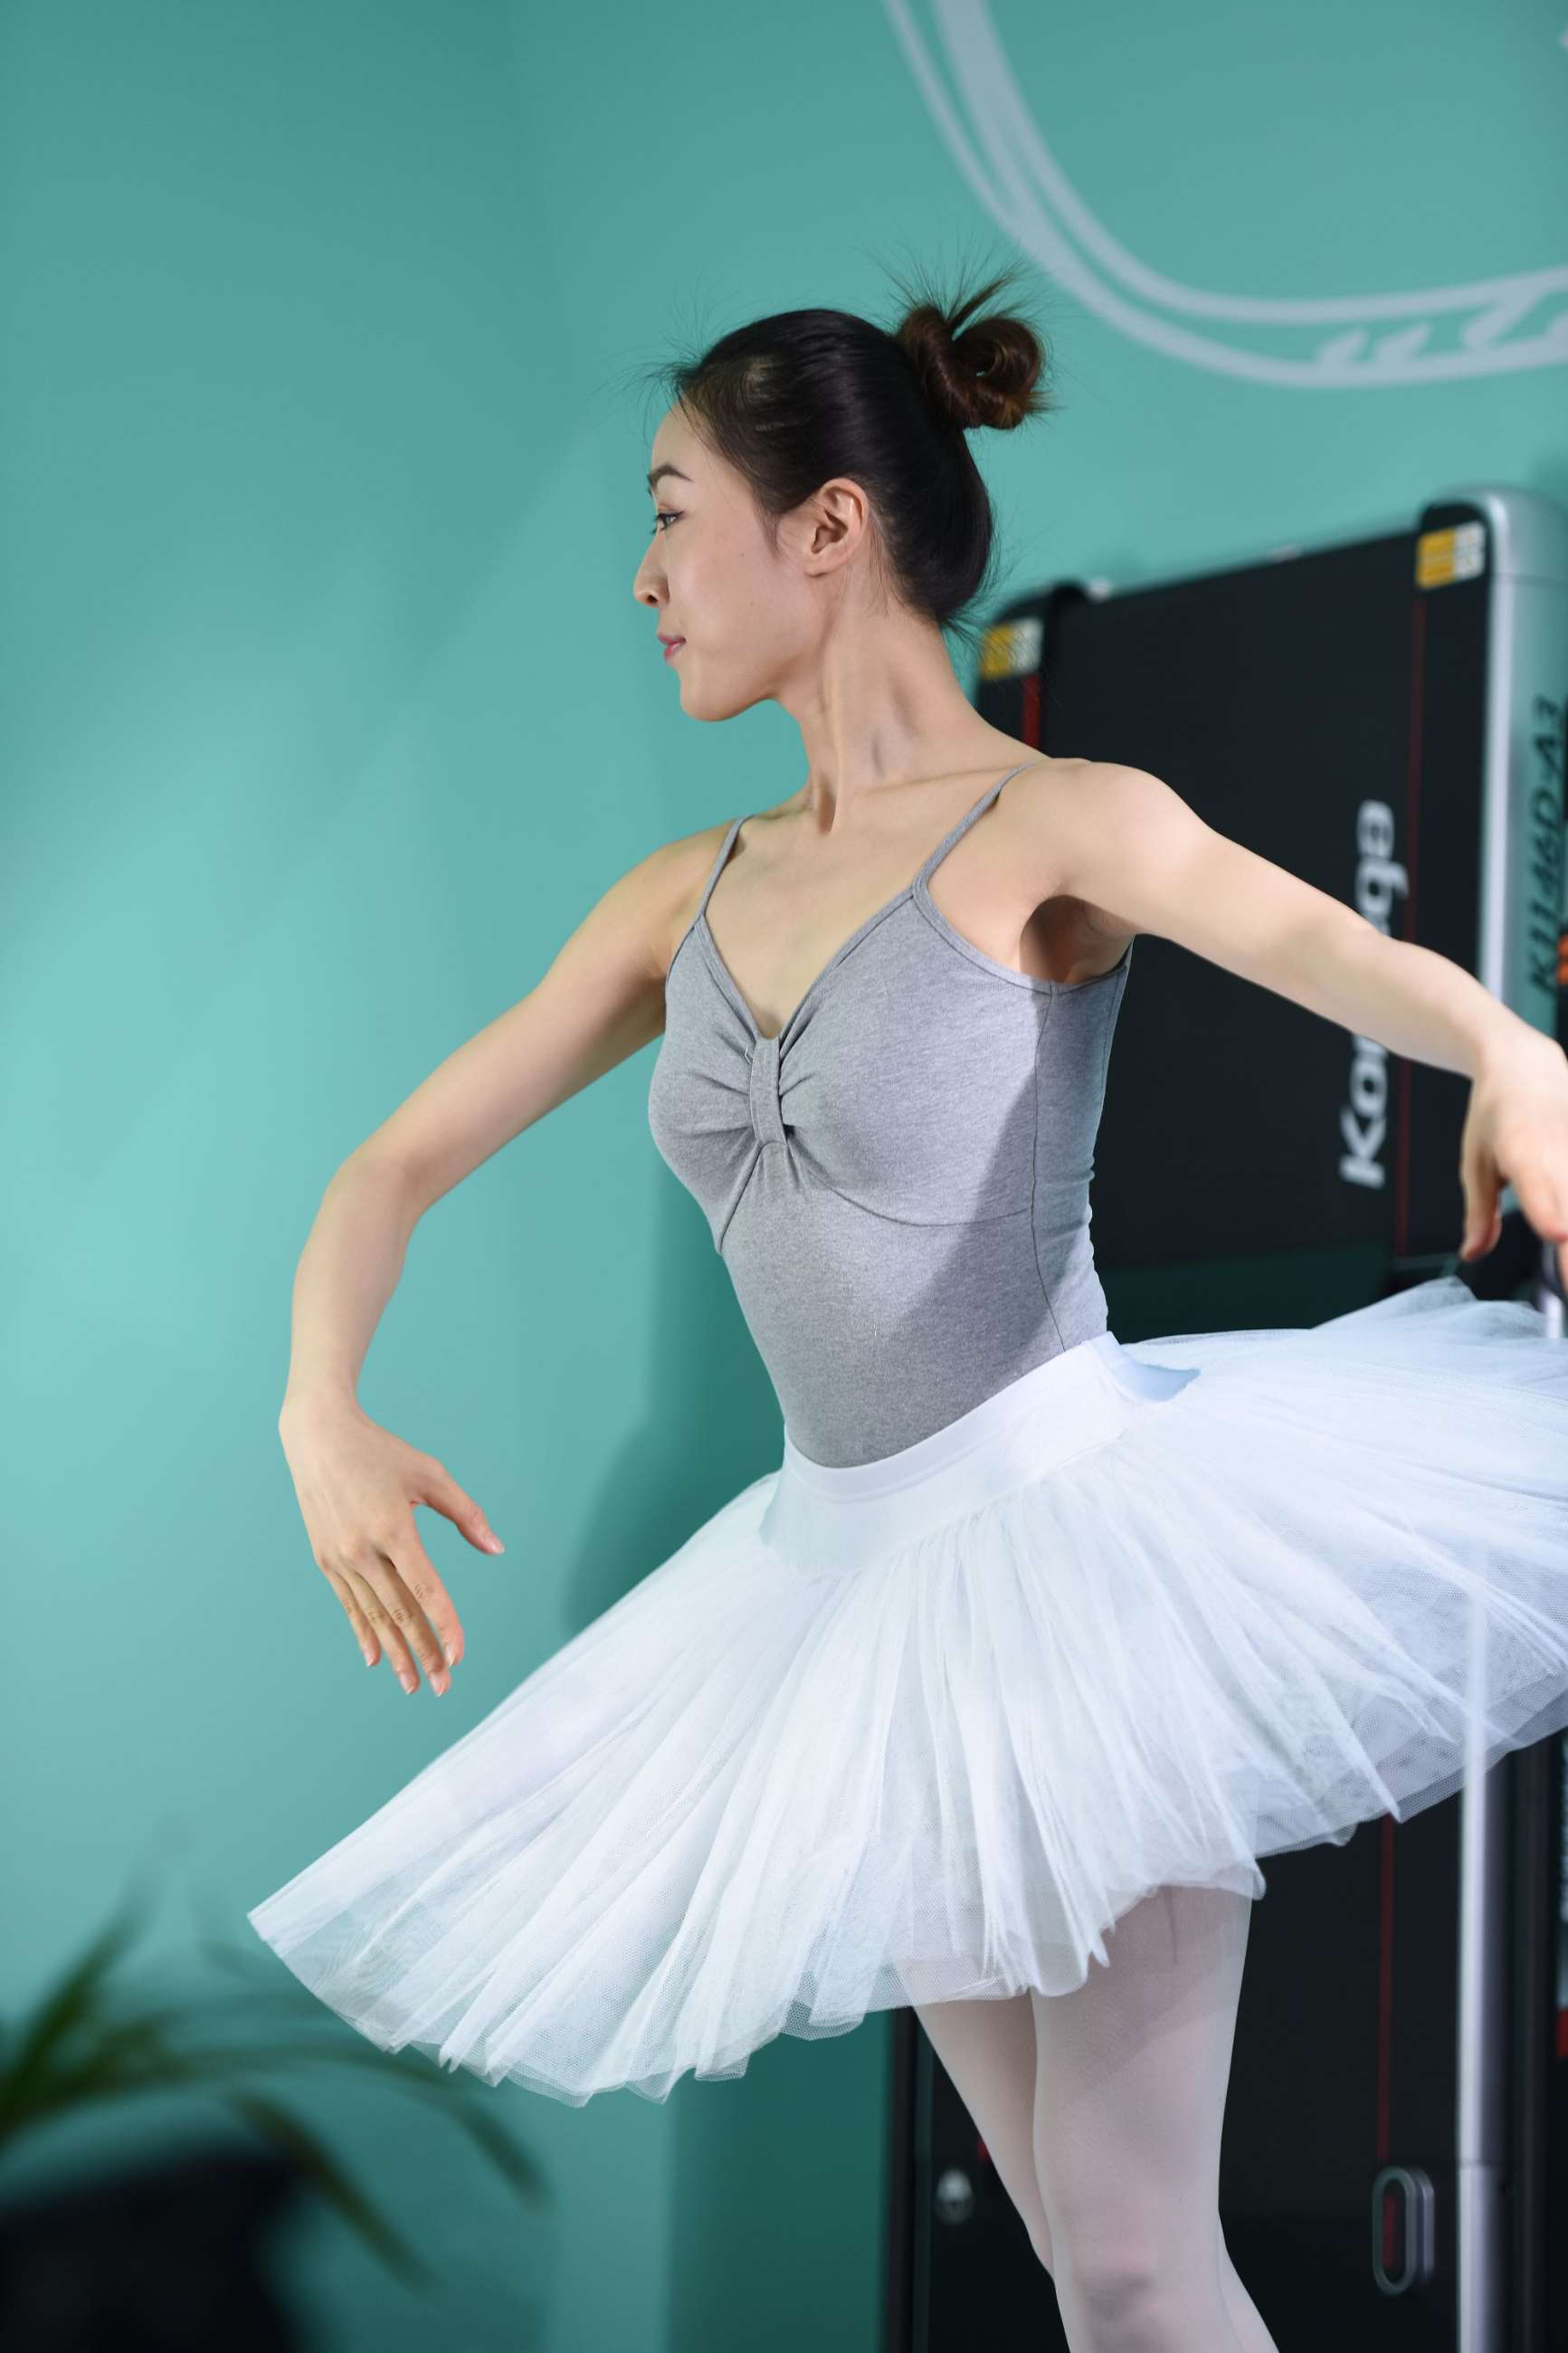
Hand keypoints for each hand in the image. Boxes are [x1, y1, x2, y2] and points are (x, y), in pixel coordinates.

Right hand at [277, 1397, 504, 1693]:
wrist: (317, 1436)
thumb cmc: (381, 1452)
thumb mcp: (430, 1474)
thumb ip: (466, 1513)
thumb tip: (496, 1548)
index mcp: (393, 1528)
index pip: (425, 1590)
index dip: (445, 1625)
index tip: (459, 1655)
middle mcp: (363, 1550)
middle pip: (399, 1613)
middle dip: (423, 1653)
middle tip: (444, 1686)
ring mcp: (340, 1558)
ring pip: (373, 1616)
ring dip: (395, 1653)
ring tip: (414, 1684)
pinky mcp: (325, 1559)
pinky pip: (349, 1605)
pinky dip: (363, 1633)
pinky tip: (375, 1659)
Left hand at [1457, 1031, 1567, 1292]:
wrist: (1527, 1068)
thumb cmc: (1493, 1118)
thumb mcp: (1475, 1163)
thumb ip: (1479, 1214)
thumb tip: (1471, 1256)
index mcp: (1524, 1155)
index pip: (1543, 1192)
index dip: (1553, 1217)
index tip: (1558, 1235)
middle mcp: (1563, 1156)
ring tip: (1567, 1279)